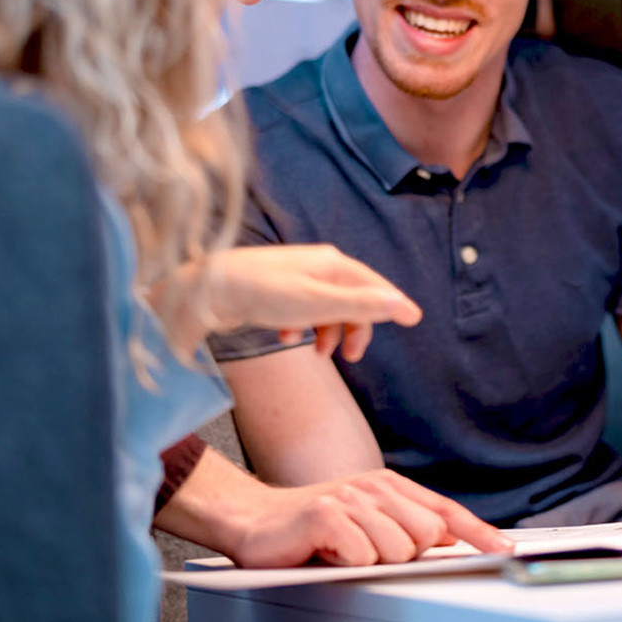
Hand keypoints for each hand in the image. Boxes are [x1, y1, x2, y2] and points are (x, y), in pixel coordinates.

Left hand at [200, 244, 421, 359]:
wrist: (207, 292)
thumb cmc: (263, 294)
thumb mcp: (317, 303)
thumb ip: (359, 305)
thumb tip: (399, 304)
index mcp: (333, 264)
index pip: (374, 284)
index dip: (394, 303)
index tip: (414, 320)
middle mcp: (318, 266)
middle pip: (353, 298)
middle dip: (356, 328)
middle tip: (350, 356)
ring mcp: (297, 278)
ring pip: (328, 308)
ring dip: (329, 333)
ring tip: (318, 354)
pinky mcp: (277, 291)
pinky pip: (303, 312)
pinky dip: (303, 329)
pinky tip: (286, 340)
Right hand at [225, 468, 512, 568]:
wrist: (254, 522)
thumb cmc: (311, 531)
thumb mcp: (365, 524)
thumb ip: (406, 526)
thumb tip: (449, 538)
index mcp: (390, 487)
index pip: (445, 511)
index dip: (479, 532)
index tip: (506, 550)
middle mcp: (375, 487)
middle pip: (425, 537)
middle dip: (402, 556)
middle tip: (365, 553)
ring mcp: (351, 497)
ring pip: (396, 550)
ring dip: (370, 563)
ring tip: (342, 553)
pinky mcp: (328, 513)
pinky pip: (363, 556)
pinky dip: (346, 565)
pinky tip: (327, 553)